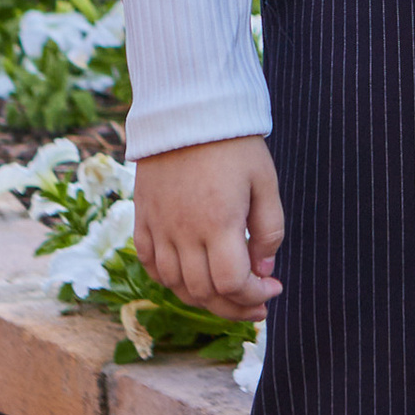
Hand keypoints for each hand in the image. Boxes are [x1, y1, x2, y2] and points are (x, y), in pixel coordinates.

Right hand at [126, 136, 285, 323]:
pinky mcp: (142, 216)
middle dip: (233, 306)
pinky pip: (149, 263)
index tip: (272, 288)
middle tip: (255, 302)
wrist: (188, 108)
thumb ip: (269, 231)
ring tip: (225, 291)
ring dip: (203, 297)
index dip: (254, 295)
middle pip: (202, 292)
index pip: (231, 283)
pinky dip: (169, 279)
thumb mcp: (266, 183)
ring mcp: (158, 225)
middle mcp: (183, 231)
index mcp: (218, 222)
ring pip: (174, 284)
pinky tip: (190, 274)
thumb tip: (263, 271)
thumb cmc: (234, 143)